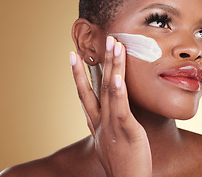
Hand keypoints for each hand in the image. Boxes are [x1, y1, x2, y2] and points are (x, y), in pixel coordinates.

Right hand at [70, 36, 151, 176]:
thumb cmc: (120, 162)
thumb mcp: (107, 140)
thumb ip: (105, 124)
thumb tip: (108, 113)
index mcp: (96, 123)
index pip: (84, 94)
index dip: (78, 74)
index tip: (73, 56)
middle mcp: (101, 121)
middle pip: (98, 86)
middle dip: (100, 61)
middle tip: (105, 39)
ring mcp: (112, 126)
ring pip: (110, 91)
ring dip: (112, 67)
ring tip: (115, 45)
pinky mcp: (127, 132)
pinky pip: (121, 109)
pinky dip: (119, 92)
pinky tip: (119, 77)